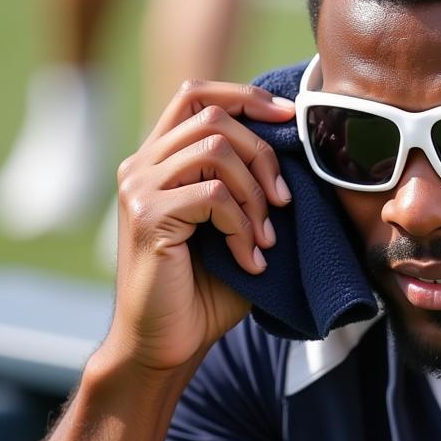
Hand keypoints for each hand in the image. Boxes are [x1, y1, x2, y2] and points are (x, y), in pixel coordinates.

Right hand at [105, 80, 293, 371]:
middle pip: (214, 117)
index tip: (290, 118)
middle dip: (263, 155)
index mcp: (160, 161)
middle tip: (283, 203)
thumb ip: (252, 188)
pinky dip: (243, 227)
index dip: (246, 97)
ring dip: (255, 196)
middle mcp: (142, 166)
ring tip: (266, 240)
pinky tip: (250, 261)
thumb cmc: (206, 292)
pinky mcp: (147, 216)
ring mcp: (139, 188)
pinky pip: (212, 194)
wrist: (165, 345)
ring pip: (216, 149)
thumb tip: (301, 153)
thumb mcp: (238, 228)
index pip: (197, 95)